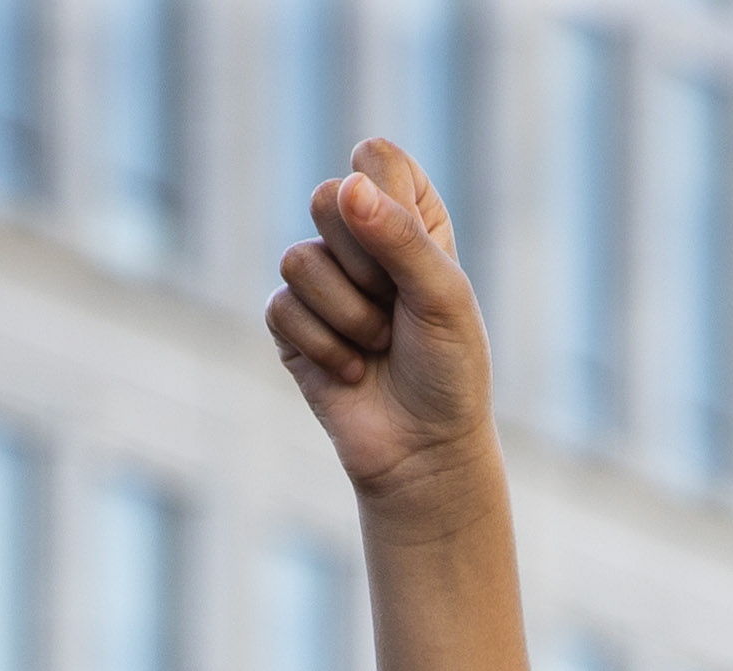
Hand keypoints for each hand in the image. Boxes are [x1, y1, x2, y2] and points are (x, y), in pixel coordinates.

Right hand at [267, 143, 495, 512]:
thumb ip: (400, 237)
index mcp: (409, 214)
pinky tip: (354, 370)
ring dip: (350, 315)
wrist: (424, 450)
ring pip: (299, 259)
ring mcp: (320, 278)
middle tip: (396, 306)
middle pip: (327, 198)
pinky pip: (283, 307)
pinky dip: (326, 347)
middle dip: (365, 264)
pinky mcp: (289, 320)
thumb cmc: (449, 369)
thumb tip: (347, 187)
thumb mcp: (442, 297)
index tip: (417, 255)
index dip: (388, 203)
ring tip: (379, 345)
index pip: (376, 158)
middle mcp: (361, 237)